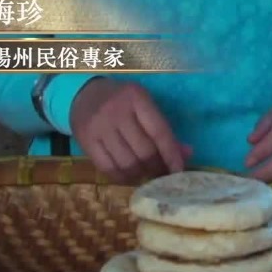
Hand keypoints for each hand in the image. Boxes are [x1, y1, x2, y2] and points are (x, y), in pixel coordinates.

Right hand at [69, 78, 192, 183]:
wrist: (85, 93)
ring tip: (146, 176)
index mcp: (137, 98)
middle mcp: (117, 111)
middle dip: (156, 168)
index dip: (171, 154)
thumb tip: (186, 154)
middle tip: (161, 174)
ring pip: (126, 163)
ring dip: (140, 175)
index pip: (159, 132)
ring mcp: (99, 127)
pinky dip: (121, 178)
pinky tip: (129, 176)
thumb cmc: (122, 101)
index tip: (178, 171)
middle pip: (143, 151)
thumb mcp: (144, 105)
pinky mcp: (85, 141)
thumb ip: (163, 129)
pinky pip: (107, 168)